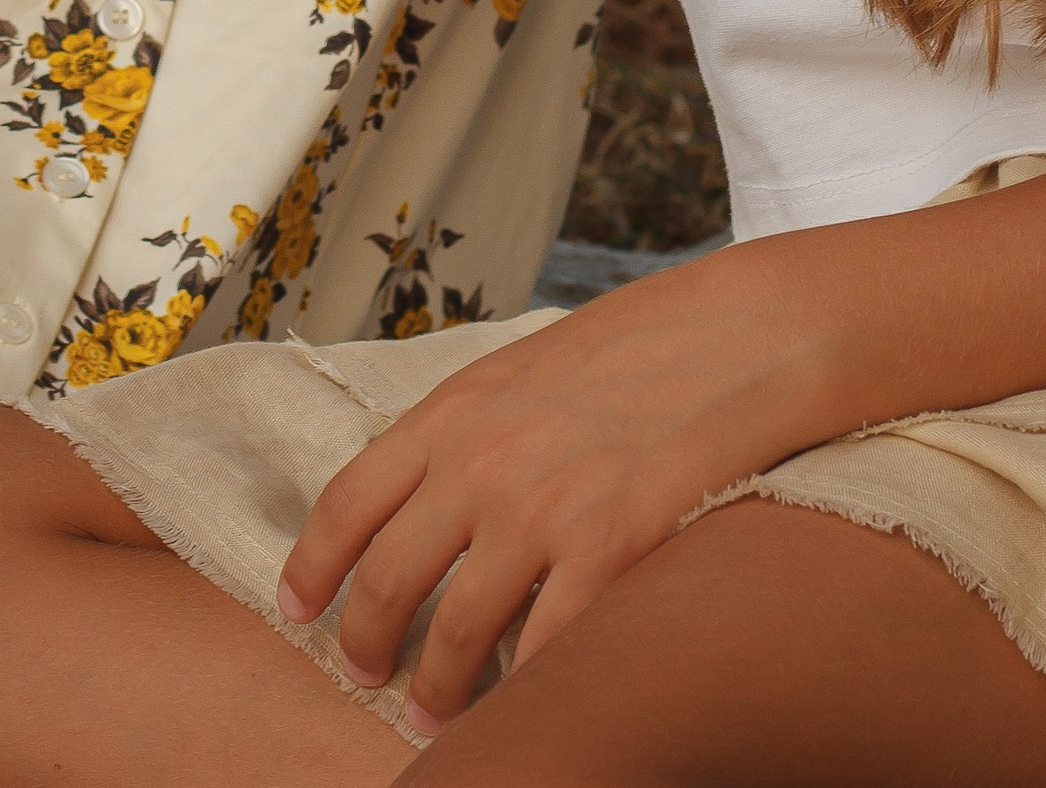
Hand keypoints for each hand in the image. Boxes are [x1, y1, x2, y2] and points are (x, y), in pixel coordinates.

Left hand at [276, 246, 833, 732]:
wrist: (745, 331)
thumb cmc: (641, 346)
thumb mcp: (529, 368)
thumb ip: (470, 431)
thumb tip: (424, 500)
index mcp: (456, 410)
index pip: (349, 503)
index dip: (313, 568)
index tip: (300, 608)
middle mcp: (485, 463)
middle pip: (389, 582)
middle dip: (366, 646)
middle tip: (368, 678)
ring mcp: (546, 510)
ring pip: (458, 634)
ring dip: (440, 690)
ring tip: (437, 714)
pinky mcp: (613, 551)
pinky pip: (548, 649)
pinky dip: (530, 686)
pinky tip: (528, 695)